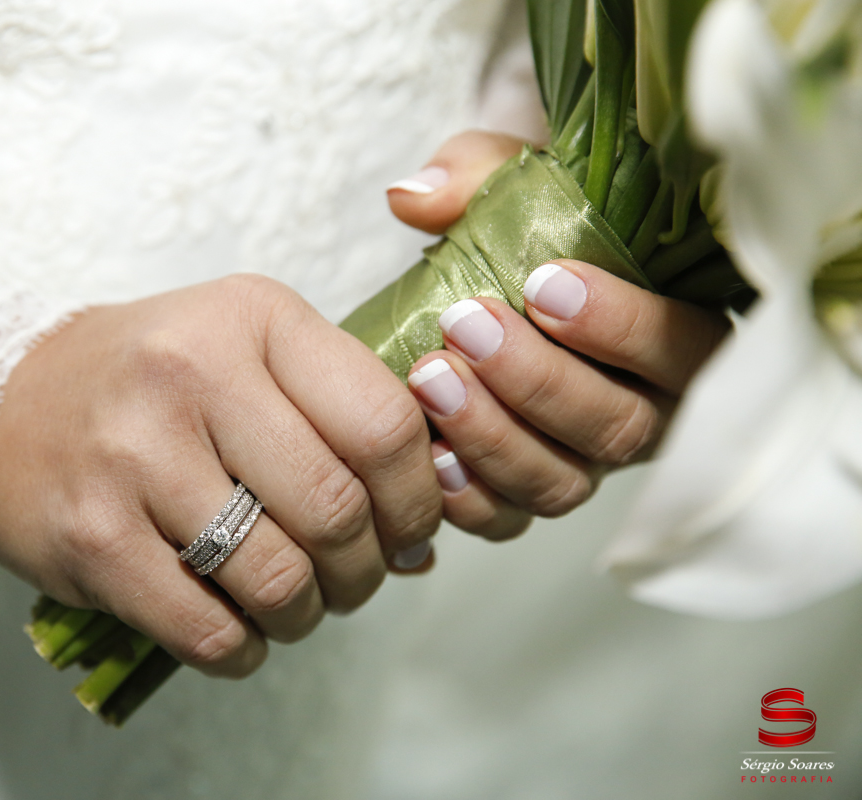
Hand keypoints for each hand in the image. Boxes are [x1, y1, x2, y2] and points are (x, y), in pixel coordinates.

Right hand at [0, 276, 441, 676]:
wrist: (3, 397)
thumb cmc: (149, 380)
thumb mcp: (246, 349)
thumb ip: (337, 416)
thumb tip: (421, 541)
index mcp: (253, 317)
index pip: (383, 423)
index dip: (416, 498)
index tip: (408, 530)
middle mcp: (192, 373)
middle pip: (336, 510)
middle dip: (364, 570)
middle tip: (353, 579)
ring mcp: (134, 455)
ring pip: (278, 579)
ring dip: (305, 615)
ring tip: (295, 606)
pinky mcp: (91, 536)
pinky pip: (205, 628)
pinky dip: (241, 649)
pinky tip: (240, 633)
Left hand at [388, 131, 730, 540]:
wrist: (493, 281)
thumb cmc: (529, 227)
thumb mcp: (517, 179)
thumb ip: (480, 175)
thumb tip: (413, 198)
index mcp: (676, 336)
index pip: (681, 348)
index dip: (619, 325)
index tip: (542, 283)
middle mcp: (644, 413)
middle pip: (618, 427)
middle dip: (537, 380)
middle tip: (466, 325)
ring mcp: (585, 462)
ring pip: (562, 482)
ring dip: (492, 437)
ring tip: (429, 378)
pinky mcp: (526, 492)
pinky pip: (509, 519)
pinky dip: (467, 497)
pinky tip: (427, 455)